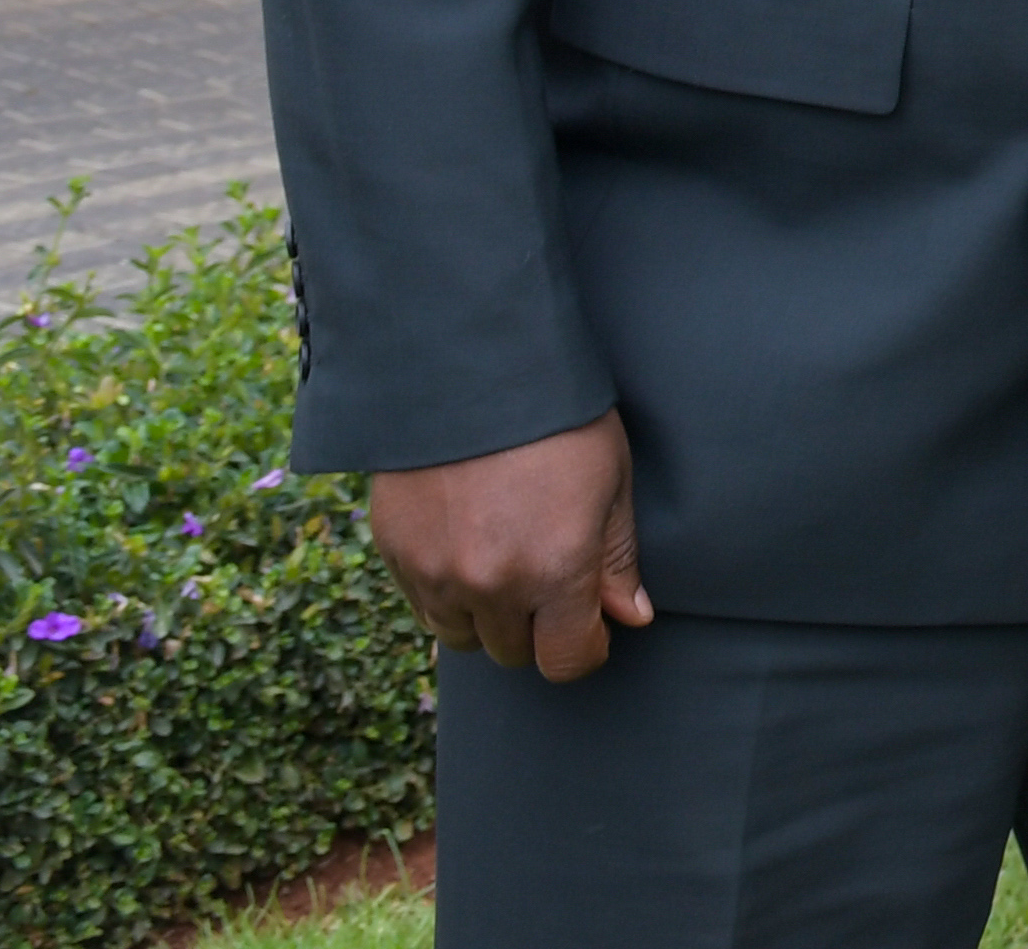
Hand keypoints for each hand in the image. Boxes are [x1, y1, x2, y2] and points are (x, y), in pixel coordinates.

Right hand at [368, 411, 651, 678]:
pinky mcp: (396, 555)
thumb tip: (631, 617)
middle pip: (514, 652)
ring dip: (487, 615)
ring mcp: (436, 574)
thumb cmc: (557, 418)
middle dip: (537, 626)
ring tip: (506, 556)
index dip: (584, 646)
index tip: (591, 621)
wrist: (467, 367)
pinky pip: (423, 605)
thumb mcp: (610, 479)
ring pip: (463, 636)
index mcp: (555, 569)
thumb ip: (617, 557)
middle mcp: (492, 584)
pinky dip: (447, 592)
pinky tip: (467, 544)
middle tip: (549, 573)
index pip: (567, 661)